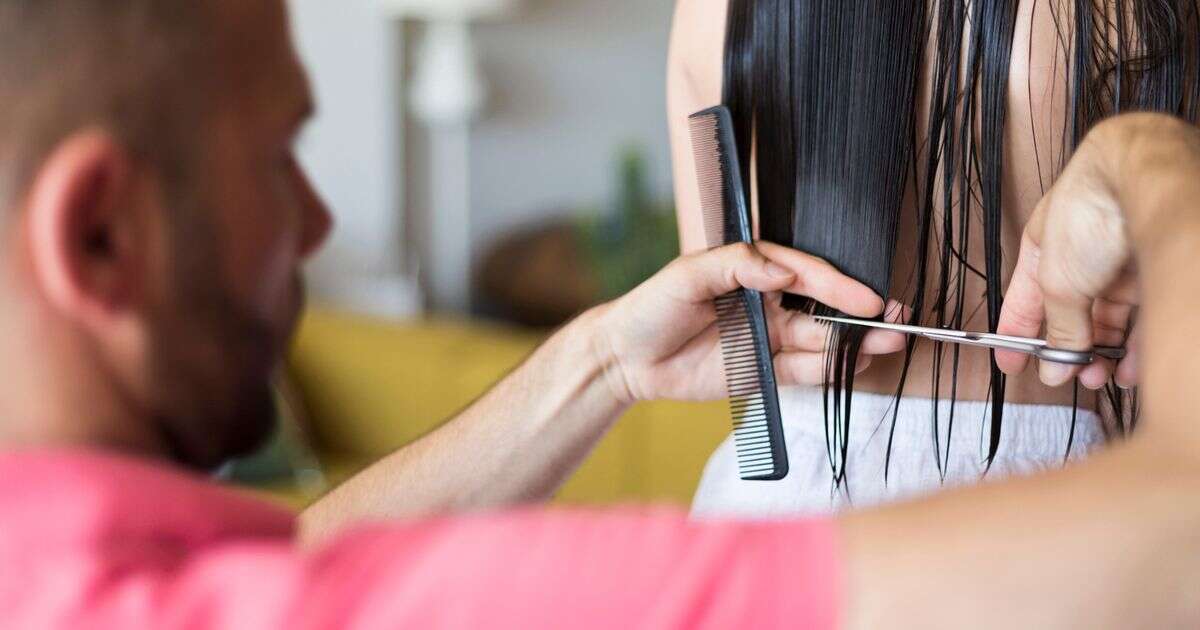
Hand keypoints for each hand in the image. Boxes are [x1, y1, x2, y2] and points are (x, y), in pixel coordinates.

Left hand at [591, 241, 906, 402]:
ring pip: (821, 342)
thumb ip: (737, 266)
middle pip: (824, 309)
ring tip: (889, 345)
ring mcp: (769, 339)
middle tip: (896, 320)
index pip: (806, 274)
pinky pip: (802, 372)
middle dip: (861, 315)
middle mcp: (769, 303)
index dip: (838, 286)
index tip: (865, 298)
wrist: (625, 358)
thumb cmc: (652, 306)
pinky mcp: (763, 372)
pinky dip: (828, 371)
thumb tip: (783, 272)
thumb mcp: (688, 274)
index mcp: (755, 272)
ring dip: (854, 345)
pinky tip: (853, 367)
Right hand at [995, 125, 1138, 388]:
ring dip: (1104, 353)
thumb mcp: (1058, 282)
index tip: (1012, 365)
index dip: (1016, 336)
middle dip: (1070, 352)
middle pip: (1072, 315)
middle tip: (1071, 377)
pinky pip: (1143, 315)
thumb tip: (1054, 364)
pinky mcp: (1155, 267)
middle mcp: (1082, 257)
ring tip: (1101, 375)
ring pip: (1110, 319)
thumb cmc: (1089, 209)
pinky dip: (1137, 345)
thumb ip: (1058, 327)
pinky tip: (1132, 366)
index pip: (1024, 302)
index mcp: (1044, 252)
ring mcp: (1119, 263)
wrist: (1144, 178)